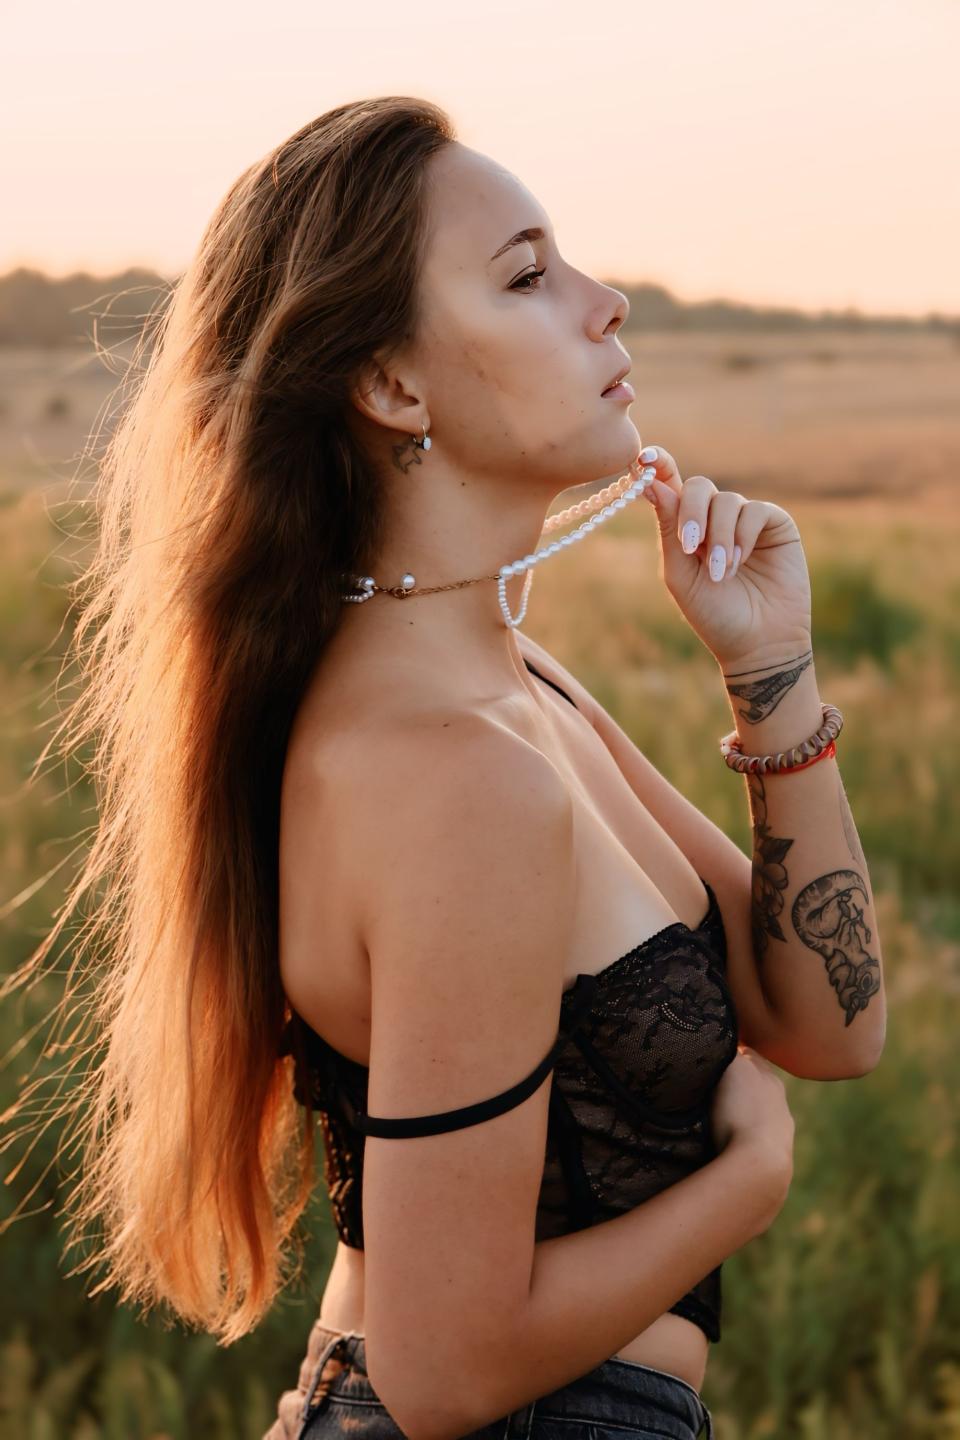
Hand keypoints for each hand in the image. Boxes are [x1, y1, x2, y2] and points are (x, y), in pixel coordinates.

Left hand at [639, 446, 812, 669]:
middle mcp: (714, 519)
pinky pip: (754, 511)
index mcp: (685, 528)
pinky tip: (739, 562)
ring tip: (722, 572)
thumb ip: (668, 529)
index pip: (670, 487)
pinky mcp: (775, 524)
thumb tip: (654, 485)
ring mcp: (744, 520)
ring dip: (719, 537)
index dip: (657, 467)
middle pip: (698, 486)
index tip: (643, 458)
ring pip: (726, 501)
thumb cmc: (713, 614)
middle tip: (689, 543)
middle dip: (691, 512)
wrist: (756, 643)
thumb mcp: (680, 574)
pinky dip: (742, 535)